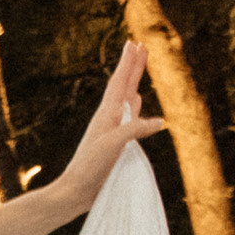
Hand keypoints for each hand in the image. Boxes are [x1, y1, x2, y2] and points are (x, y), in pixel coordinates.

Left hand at [50, 42, 168, 211]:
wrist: (74, 192)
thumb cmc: (90, 167)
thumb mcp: (112, 145)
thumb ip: (134, 130)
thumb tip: (160, 122)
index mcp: (107, 115)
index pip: (120, 82)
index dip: (128, 63)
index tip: (134, 43)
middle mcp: (108, 119)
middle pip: (123, 85)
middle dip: (133, 65)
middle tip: (140, 45)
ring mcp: (111, 130)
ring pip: (125, 98)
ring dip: (133, 82)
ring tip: (137, 68)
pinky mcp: (113, 142)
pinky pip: (128, 117)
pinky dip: (133, 105)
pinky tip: (134, 102)